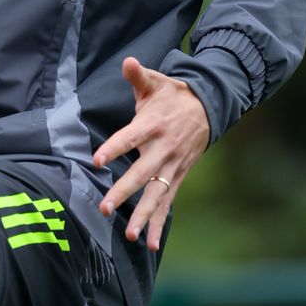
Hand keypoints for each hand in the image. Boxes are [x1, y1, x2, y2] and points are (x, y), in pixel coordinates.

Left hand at [94, 57, 210, 251]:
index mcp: (153, 125)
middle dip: (124, 192)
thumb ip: (138, 76)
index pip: (130, 137)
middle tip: (104, 207)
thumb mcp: (156, 83)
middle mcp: (163, 149)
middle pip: (142, 173)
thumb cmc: (173, 96)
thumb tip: (128, 61)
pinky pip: (167, 204)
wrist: (209, 108)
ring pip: (156, 195)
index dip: (114, 148)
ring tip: (129, 235)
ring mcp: (172, 167)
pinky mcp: (177, 178)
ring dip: (142, 216)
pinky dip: (159, 225)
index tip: (97, 160)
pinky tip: (149, 245)